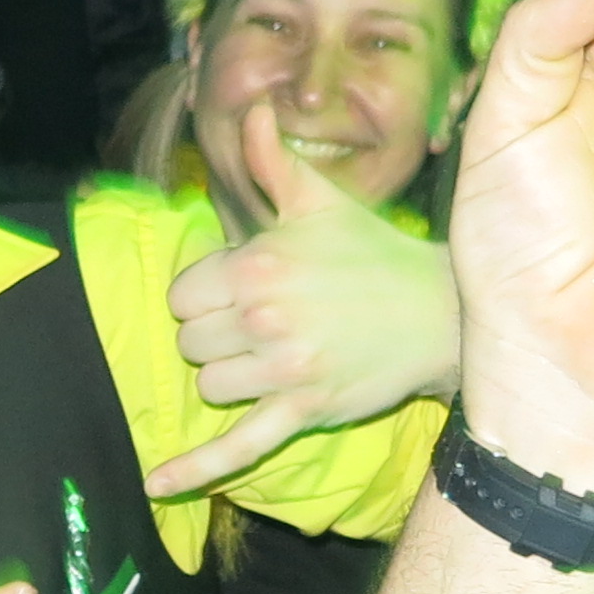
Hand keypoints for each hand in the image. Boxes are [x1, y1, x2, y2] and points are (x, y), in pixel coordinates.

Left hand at [146, 98, 463, 497]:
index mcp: (257, 266)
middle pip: (190, 341)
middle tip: (264, 320)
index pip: (183, 294)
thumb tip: (251, 109)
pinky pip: (235, 447)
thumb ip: (272, 159)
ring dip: (229, 375)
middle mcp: (263, 319)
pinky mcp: (302, 411)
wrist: (440, 311)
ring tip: (272, 354)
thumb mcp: (319, 201)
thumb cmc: (372, 252)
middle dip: (216, 332)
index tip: (244, 288)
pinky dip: (192, 470)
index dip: (206, 293)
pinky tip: (153, 485)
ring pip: (209, 386)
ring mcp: (283, 370)